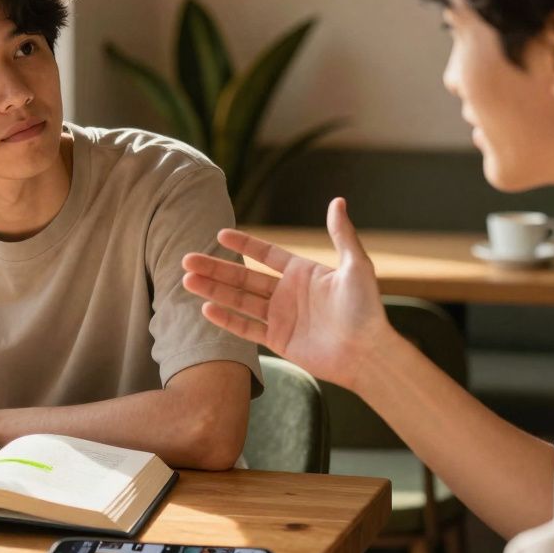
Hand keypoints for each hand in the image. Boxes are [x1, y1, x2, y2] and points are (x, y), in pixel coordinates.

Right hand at [181, 198, 395, 390]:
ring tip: (186, 281)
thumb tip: (337, 201)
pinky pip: (247, 328)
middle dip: (216, 268)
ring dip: (214, 290)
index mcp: (304, 273)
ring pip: (240, 300)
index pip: (266, 255)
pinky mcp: (279, 341)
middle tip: (187, 260)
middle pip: (244, 277)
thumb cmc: (366, 309)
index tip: (220, 235)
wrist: (367, 352)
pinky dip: (227, 319)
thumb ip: (342, 234)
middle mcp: (288, 294)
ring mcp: (282, 318)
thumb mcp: (356, 266)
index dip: (244, 244)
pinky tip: (206, 308)